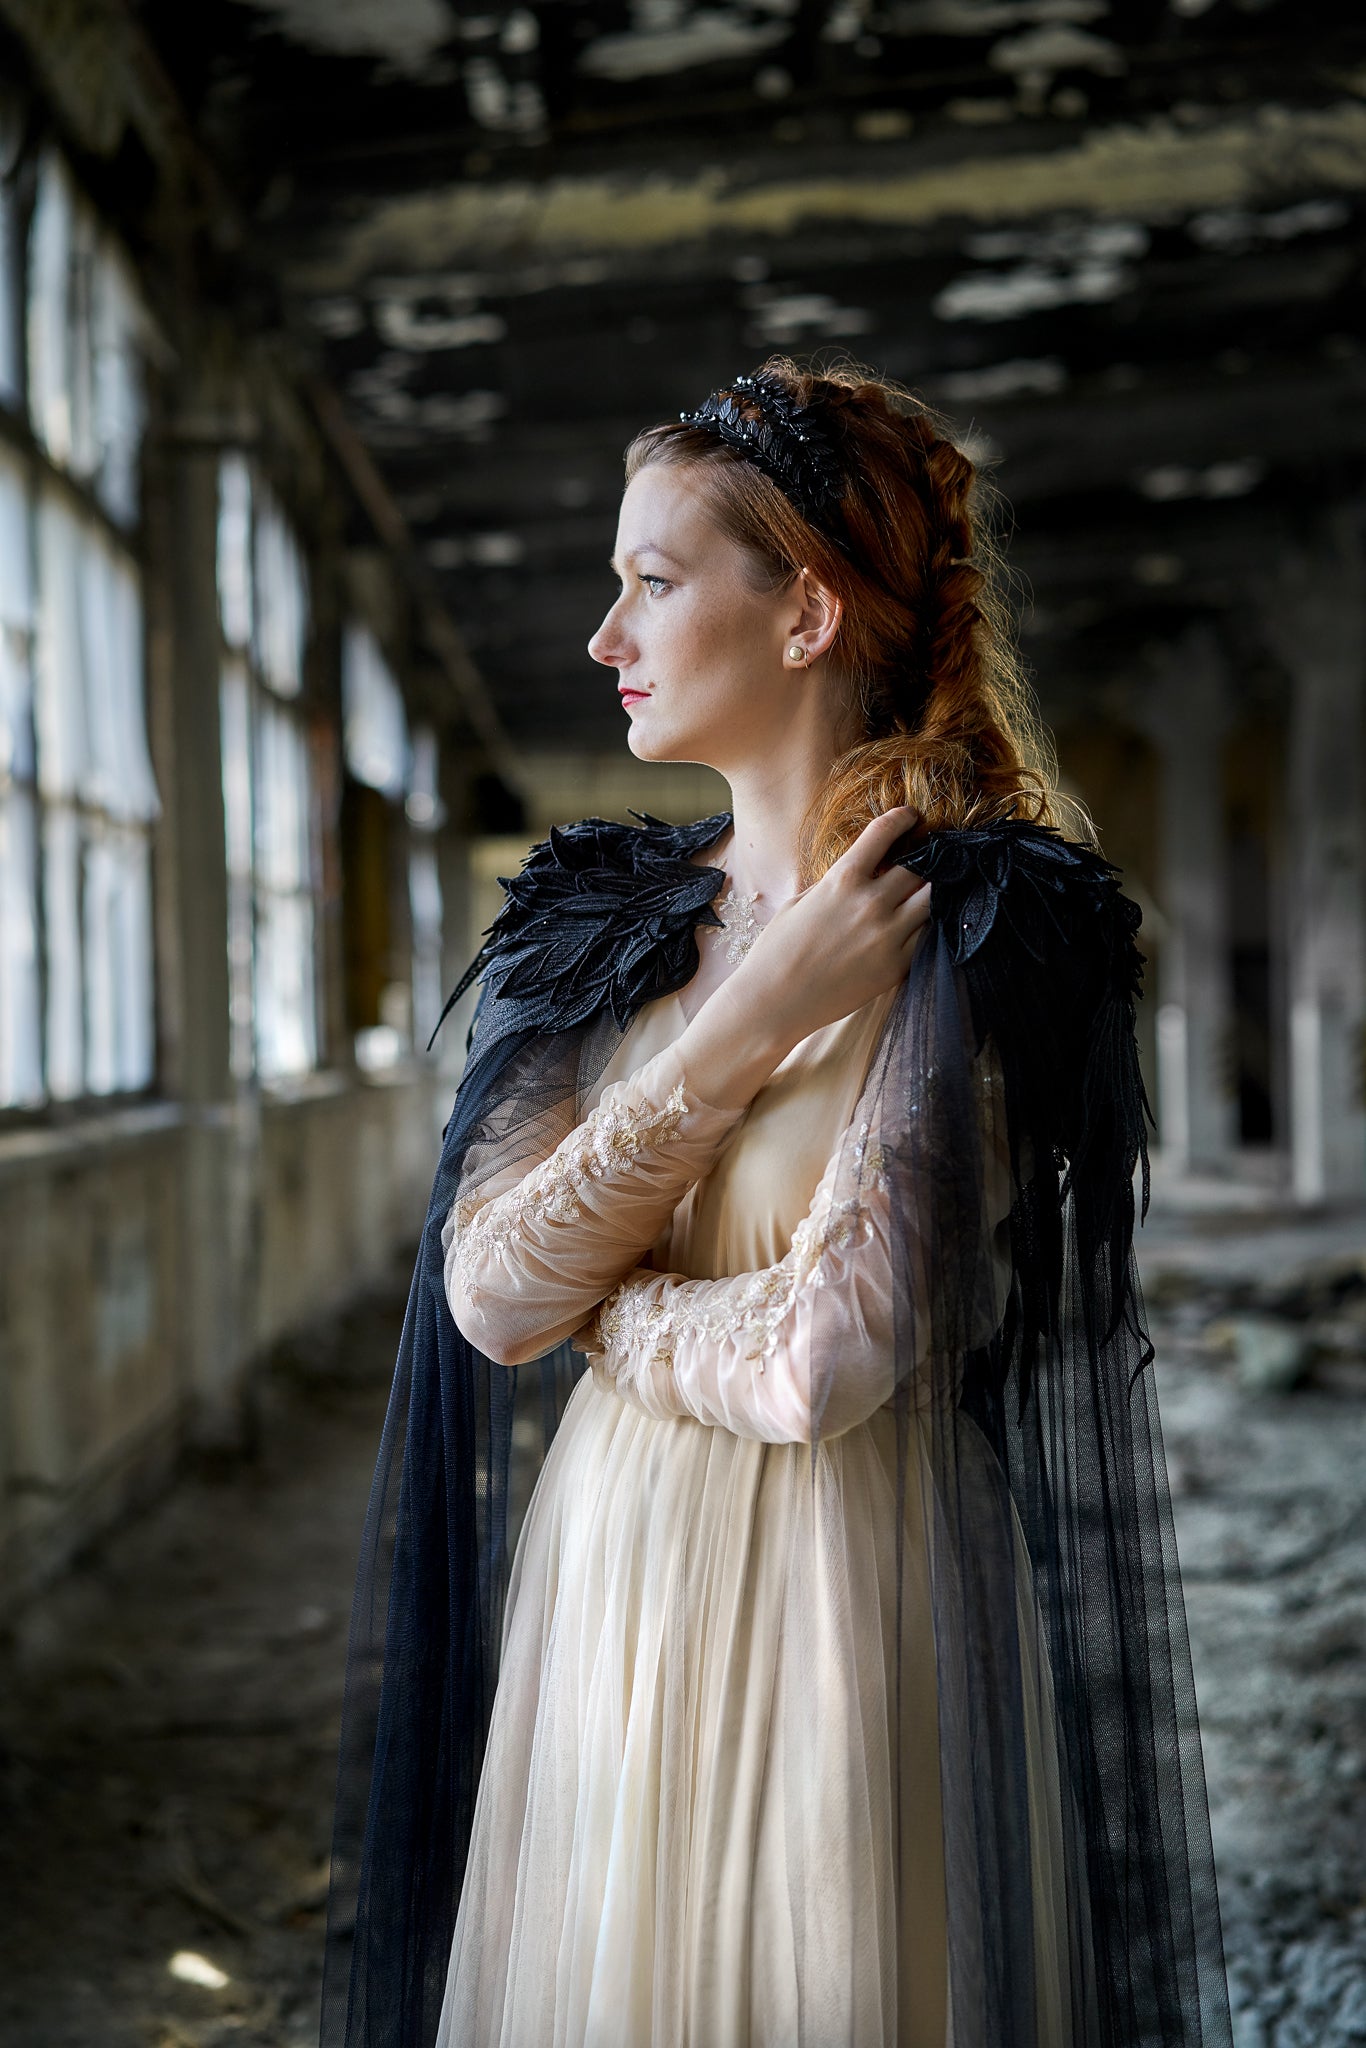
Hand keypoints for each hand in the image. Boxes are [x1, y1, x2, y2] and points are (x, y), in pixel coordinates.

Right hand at [733, 807, 929, 1049]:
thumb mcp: (800, 902)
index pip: (884, 834)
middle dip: (925, 858)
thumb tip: (862, 875)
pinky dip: (924, 926)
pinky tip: (915, 924)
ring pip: (931, 900)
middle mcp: (871, 904)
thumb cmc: (777, 951)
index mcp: (842, 880)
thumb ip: (836, 885)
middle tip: (927, 857)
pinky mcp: (896, 966)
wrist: (774, 1002)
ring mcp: (888, 936)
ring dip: (929, 892)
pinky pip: (926, 936)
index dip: (903, 818)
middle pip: (919, 867)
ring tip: (923, 891)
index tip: (912, 816)